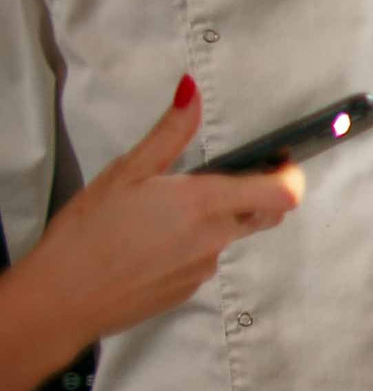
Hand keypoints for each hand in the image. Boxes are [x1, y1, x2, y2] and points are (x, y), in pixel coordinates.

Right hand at [28, 75, 302, 338]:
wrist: (62, 298)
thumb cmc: (88, 231)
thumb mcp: (126, 172)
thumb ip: (169, 133)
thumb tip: (192, 92)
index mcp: (205, 204)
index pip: (283, 195)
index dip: (291, 177)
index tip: (280, 162)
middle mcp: (215, 238)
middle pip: (264, 214)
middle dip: (255, 194)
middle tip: (224, 177)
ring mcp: (205, 268)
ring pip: (229, 236)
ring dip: (215, 220)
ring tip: (162, 213)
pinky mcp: (190, 289)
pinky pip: (204, 260)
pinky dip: (190, 246)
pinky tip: (150, 242)